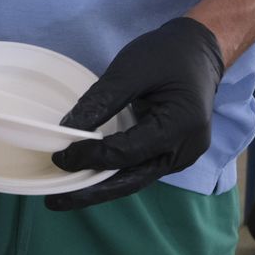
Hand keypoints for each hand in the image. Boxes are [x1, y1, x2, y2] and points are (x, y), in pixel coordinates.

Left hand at [47, 17, 224, 210]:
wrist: (199, 52)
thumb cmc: (168, 55)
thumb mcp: (131, 69)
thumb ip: (101, 100)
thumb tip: (67, 130)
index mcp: (181, 125)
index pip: (126, 153)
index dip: (90, 157)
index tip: (59, 156)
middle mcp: (185, 149)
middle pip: (131, 180)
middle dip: (90, 193)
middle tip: (54, 202)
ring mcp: (180, 157)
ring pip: (133, 181)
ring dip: (98, 190)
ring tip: (63, 198)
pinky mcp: (171, 157)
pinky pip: (138, 172)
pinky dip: (112, 176)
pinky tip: (86, 180)